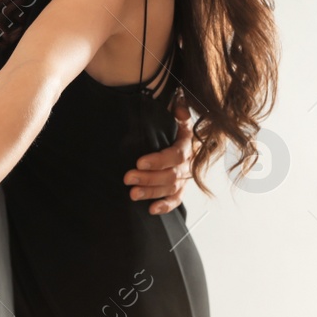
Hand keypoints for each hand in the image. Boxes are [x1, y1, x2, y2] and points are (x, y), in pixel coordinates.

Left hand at [125, 95, 194, 214]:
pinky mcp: (180, 189)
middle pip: (170, 174)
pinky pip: (176, 200)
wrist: (181, 139)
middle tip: (128, 178)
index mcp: (186, 144)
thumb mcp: (176, 116)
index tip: (139, 162)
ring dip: (151, 192)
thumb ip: (178, 111)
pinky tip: (151, 209)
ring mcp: (184, 178)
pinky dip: (165, 206)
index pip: (175, 155)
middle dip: (148, 177)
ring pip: (170, 188)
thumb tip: (178, 106)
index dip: (158, 160)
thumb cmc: (173, 127)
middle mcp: (187, 163)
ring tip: (133, 194)